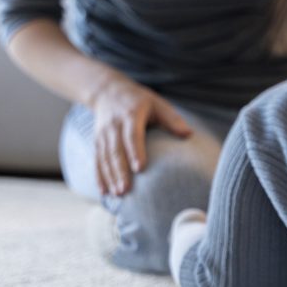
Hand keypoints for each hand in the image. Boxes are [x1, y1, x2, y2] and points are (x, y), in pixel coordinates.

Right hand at [90, 76, 191, 195]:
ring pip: (104, 158)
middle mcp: (114, 126)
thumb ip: (172, 119)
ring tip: (117, 195)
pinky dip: (99, 177)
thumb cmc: (140, 101)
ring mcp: (103, 135)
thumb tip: (189, 134)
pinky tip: (104, 192)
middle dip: (119, 171)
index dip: (135, 151)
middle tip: (125, 190)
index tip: (140, 168)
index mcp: (130, 116)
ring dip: (109, 177)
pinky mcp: (97, 142)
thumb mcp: (157, 104)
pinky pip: (97, 161)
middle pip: (115, 151)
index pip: (132, 135)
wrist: (107, 92)